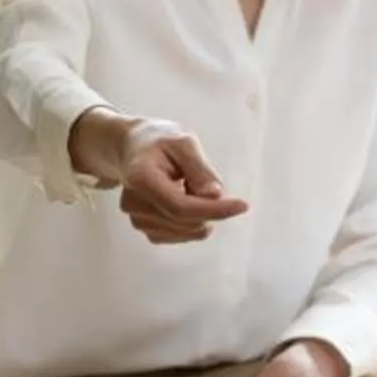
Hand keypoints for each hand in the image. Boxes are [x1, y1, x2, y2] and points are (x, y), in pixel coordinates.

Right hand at [73, 111, 250, 243]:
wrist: (133, 149)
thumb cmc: (159, 141)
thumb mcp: (183, 142)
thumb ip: (199, 169)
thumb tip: (215, 196)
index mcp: (140, 178)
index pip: (181, 206)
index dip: (213, 210)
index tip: (242, 205)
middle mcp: (133, 204)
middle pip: (185, 221)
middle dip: (209, 208)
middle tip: (207, 181)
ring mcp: (137, 219)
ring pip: (186, 231)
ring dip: (200, 214)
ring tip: (187, 185)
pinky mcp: (145, 228)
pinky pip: (180, 235)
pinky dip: (192, 222)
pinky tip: (184, 199)